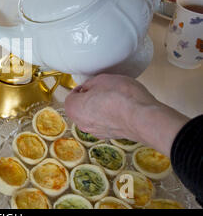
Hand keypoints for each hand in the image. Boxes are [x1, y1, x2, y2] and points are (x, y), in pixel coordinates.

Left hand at [64, 74, 188, 155]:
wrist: (143, 117)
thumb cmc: (121, 97)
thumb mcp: (101, 79)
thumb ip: (90, 84)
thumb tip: (89, 87)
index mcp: (74, 109)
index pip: (71, 96)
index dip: (81, 88)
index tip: (89, 84)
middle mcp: (82, 124)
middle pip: (81, 108)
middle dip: (89, 98)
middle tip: (102, 89)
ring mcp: (97, 132)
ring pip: (94, 116)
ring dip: (100, 108)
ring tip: (114, 97)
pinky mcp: (112, 135)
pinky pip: (107, 122)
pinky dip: (111, 116)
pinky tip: (121, 107)